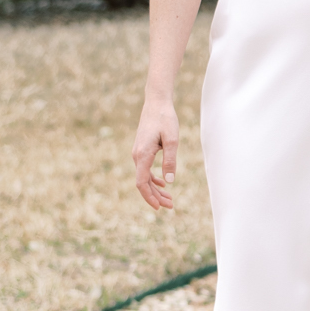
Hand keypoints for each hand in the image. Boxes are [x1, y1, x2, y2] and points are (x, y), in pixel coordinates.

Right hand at [133, 97, 178, 211]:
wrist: (156, 103)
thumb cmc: (165, 119)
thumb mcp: (172, 139)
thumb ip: (170, 160)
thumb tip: (169, 181)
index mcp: (142, 155)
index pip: (142, 183)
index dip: (149, 197)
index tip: (159, 207)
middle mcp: (137, 156)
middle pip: (143, 183)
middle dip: (156, 196)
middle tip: (171, 206)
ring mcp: (138, 153)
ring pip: (144, 177)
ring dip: (156, 189)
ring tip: (169, 199)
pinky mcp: (142, 150)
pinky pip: (145, 169)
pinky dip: (153, 179)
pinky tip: (163, 183)